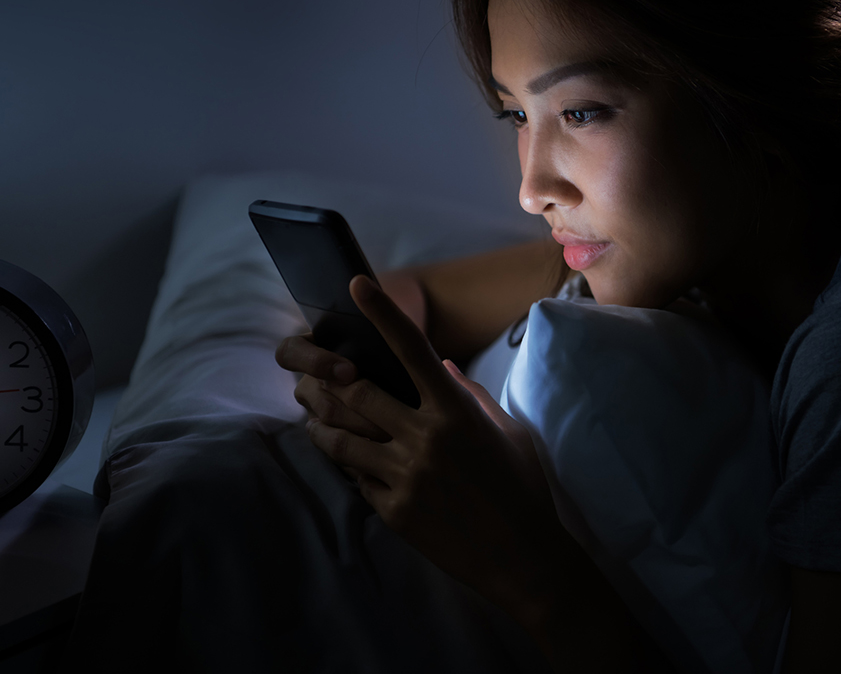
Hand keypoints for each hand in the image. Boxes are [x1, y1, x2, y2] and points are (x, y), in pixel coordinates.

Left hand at [301, 276, 567, 620]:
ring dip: (324, 426)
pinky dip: (351, 469)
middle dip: (334, 380)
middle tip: (320, 374)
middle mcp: (425, 437)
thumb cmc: (521, 486)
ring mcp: (406, 476)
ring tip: (317, 421)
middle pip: (358, 392)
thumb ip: (469, 394)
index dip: (381, 313)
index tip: (356, 284)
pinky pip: (356, 480)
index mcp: (455, 411)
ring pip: (341, 439)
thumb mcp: (505, 430)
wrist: (523, 556)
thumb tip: (439, 366)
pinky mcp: (394, 511)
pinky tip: (353, 466)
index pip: (412, 348)